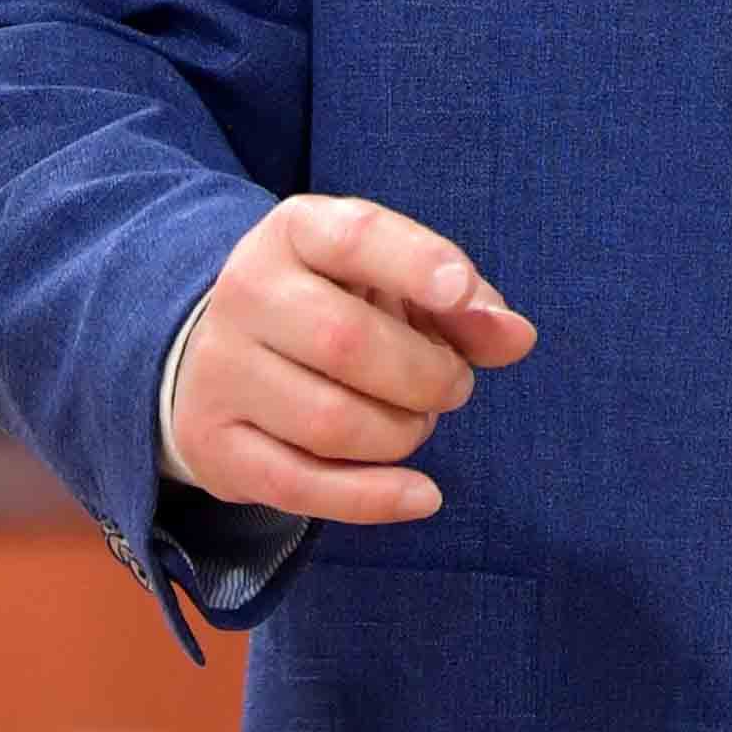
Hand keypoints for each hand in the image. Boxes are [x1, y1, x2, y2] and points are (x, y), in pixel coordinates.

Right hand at [167, 194, 537, 523]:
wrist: (224, 352)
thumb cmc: (336, 308)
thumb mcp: (396, 285)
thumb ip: (463, 305)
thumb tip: (516, 337)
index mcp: (295, 233)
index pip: (354, 237)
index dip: (414, 262)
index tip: (460, 291)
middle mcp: (246, 293)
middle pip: (347, 342)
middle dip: (427, 375)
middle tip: (453, 386)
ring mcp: (220, 371)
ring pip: (329, 422)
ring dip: (402, 433)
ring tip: (417, 422)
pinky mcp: (216, 443)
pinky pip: (300, 485)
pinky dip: (373, 498)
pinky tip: (423, 496)